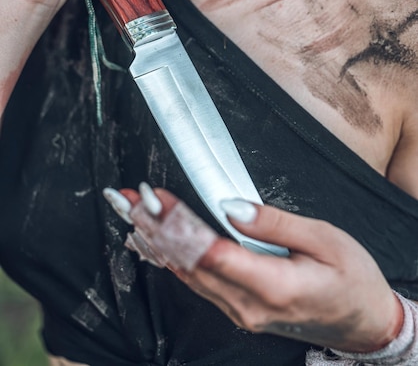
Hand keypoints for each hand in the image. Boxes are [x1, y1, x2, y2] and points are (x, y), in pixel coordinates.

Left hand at [119, 187, 403, 353]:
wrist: (362, 322)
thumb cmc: (350, 277)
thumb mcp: (323, 239)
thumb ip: (274, 223)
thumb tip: (230, 207)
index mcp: (273, 286)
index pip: (211, 254)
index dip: (179, 224)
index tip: (156, 198)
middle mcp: (248, 306)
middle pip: (190, 264)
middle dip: (156, 228)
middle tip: (128, 198)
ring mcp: (239, 312)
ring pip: (187, 275)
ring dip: (157, 241)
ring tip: (132, 211)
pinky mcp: (237, 309)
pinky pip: (196, 282)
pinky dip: (172, 258)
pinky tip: (153, 241)